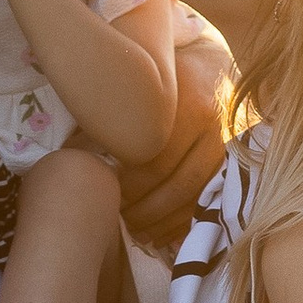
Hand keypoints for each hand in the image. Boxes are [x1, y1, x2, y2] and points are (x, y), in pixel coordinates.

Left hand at [120, 34, 231, 252]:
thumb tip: (73, 152)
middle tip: (118, 218)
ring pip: (193, 199)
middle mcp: (212, 132)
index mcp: (190, 108)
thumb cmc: (163, 78)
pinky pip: (205, 204)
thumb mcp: (142, 85)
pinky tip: (159, 234)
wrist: (210, 67)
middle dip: (145, 209)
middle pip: (177, 185)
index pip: (156, 159)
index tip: (107, 192)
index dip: (129, 184)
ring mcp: (224, 151)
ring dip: (162, 223)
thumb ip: (115, 115)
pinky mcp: (229, 166)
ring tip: (135, 231)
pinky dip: (182, 224)